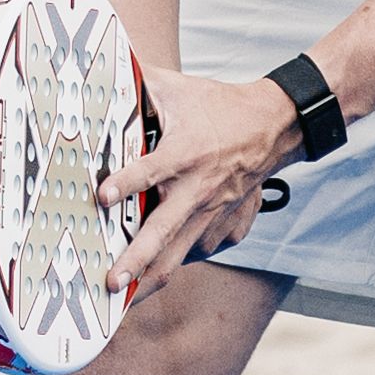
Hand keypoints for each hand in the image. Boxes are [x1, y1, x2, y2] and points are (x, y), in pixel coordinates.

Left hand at [119, 68, 301, 300]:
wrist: (275, 127)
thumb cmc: (220, 108)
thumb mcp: (178, 88)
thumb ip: (138, 84)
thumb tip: (99, 74)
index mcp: (185, 153)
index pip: (150, 171)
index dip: (125, 183)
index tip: (102, 196)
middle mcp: (198, 189)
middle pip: (163, 233)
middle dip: (135, 262)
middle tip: (111, 282)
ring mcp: (213, 214)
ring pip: (179, 256)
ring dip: (150, 280)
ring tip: (125, 300)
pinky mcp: (226, 227)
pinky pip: (198, 251)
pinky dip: (177, 262)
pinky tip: (155, 274)